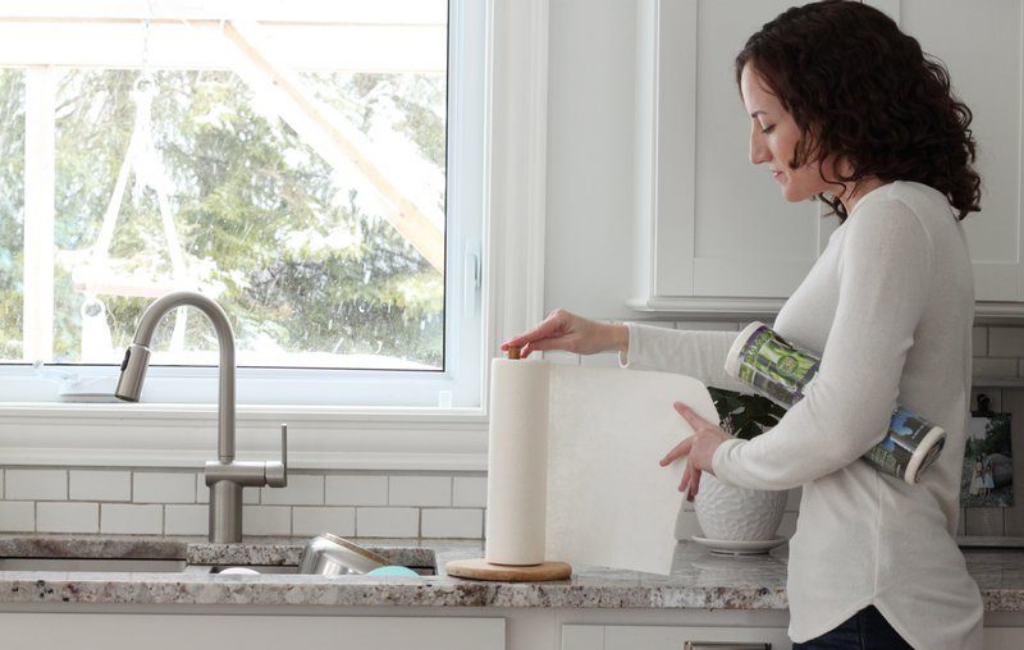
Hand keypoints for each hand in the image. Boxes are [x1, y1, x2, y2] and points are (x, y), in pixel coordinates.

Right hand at [501, 309, 627, 357]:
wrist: (606, 336)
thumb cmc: (594, 338)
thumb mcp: (570, 345)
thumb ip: (549, 344)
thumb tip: (531, 346)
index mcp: (559, 318)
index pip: (535, 331)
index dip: (520, 339)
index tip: (507, 344)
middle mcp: (555, 316)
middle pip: (533, 332)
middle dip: (520, 342)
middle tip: (506, 352)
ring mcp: (555, 321)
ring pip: (536, 334)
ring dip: (527, 343)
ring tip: (514, 354)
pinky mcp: (557, 327)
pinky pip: (542, 335)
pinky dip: (535, 343)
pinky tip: (525, 350)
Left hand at [660, 401, 732, 501]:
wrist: (734, 456)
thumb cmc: (738, 451)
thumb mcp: (728, 444)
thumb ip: (718, 449)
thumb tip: (718, 460)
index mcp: (709, 430)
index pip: (695, 419)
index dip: (685, 411)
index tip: (676, 405)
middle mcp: (700, 437)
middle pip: (681, 447)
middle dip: (671, 456)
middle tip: (663, 462)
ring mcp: (696, 448)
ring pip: (689, 467)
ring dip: (687, 480)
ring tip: (682, 489)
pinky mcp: (695, 459)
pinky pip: (695, 475)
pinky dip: (695, 484)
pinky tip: (693, 491)